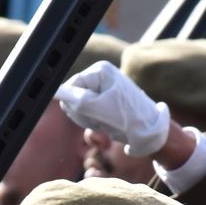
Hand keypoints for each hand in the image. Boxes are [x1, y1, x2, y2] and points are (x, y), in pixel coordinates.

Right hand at [55, 62, 169, 156]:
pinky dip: (96, 123)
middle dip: (83, 112)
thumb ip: (74, 99)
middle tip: (100, 119)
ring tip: (106, 123)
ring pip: (81, 108)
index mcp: (101, 71)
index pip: (72, 85)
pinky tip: (108, 126)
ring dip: (89, 119)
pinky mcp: (107, 103)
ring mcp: (105, 90)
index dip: (74, 102)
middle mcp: (102, 77)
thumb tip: (55, 91)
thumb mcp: (97, 108)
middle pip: (75, 96)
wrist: (150, 133)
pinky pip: (90, 114)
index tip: (86, 112)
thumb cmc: (127, 118)